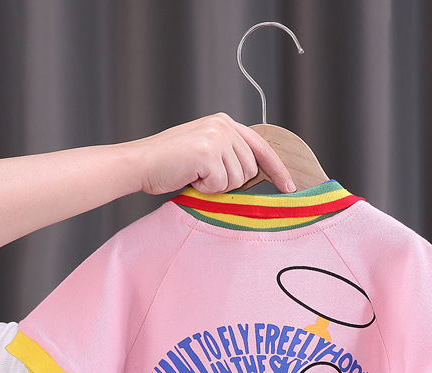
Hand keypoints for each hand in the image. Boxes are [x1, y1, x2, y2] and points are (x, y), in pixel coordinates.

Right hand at [131, 113, 295, 195]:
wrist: (141, 164)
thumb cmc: (170, 164)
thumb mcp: (206, 152)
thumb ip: (230, 156)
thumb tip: (257, 176)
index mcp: (224, 123)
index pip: (261, 147)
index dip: (278, 170)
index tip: (290, 186)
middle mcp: (222, 125)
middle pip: (251, 169)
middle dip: (232, 182)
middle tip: (206, 177)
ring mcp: (216, 137)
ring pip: (238, 179)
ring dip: (218, 186)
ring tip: (196, 176)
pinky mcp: (207, 152)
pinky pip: (222, 184)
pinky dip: (206, 189)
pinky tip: (191, 178)